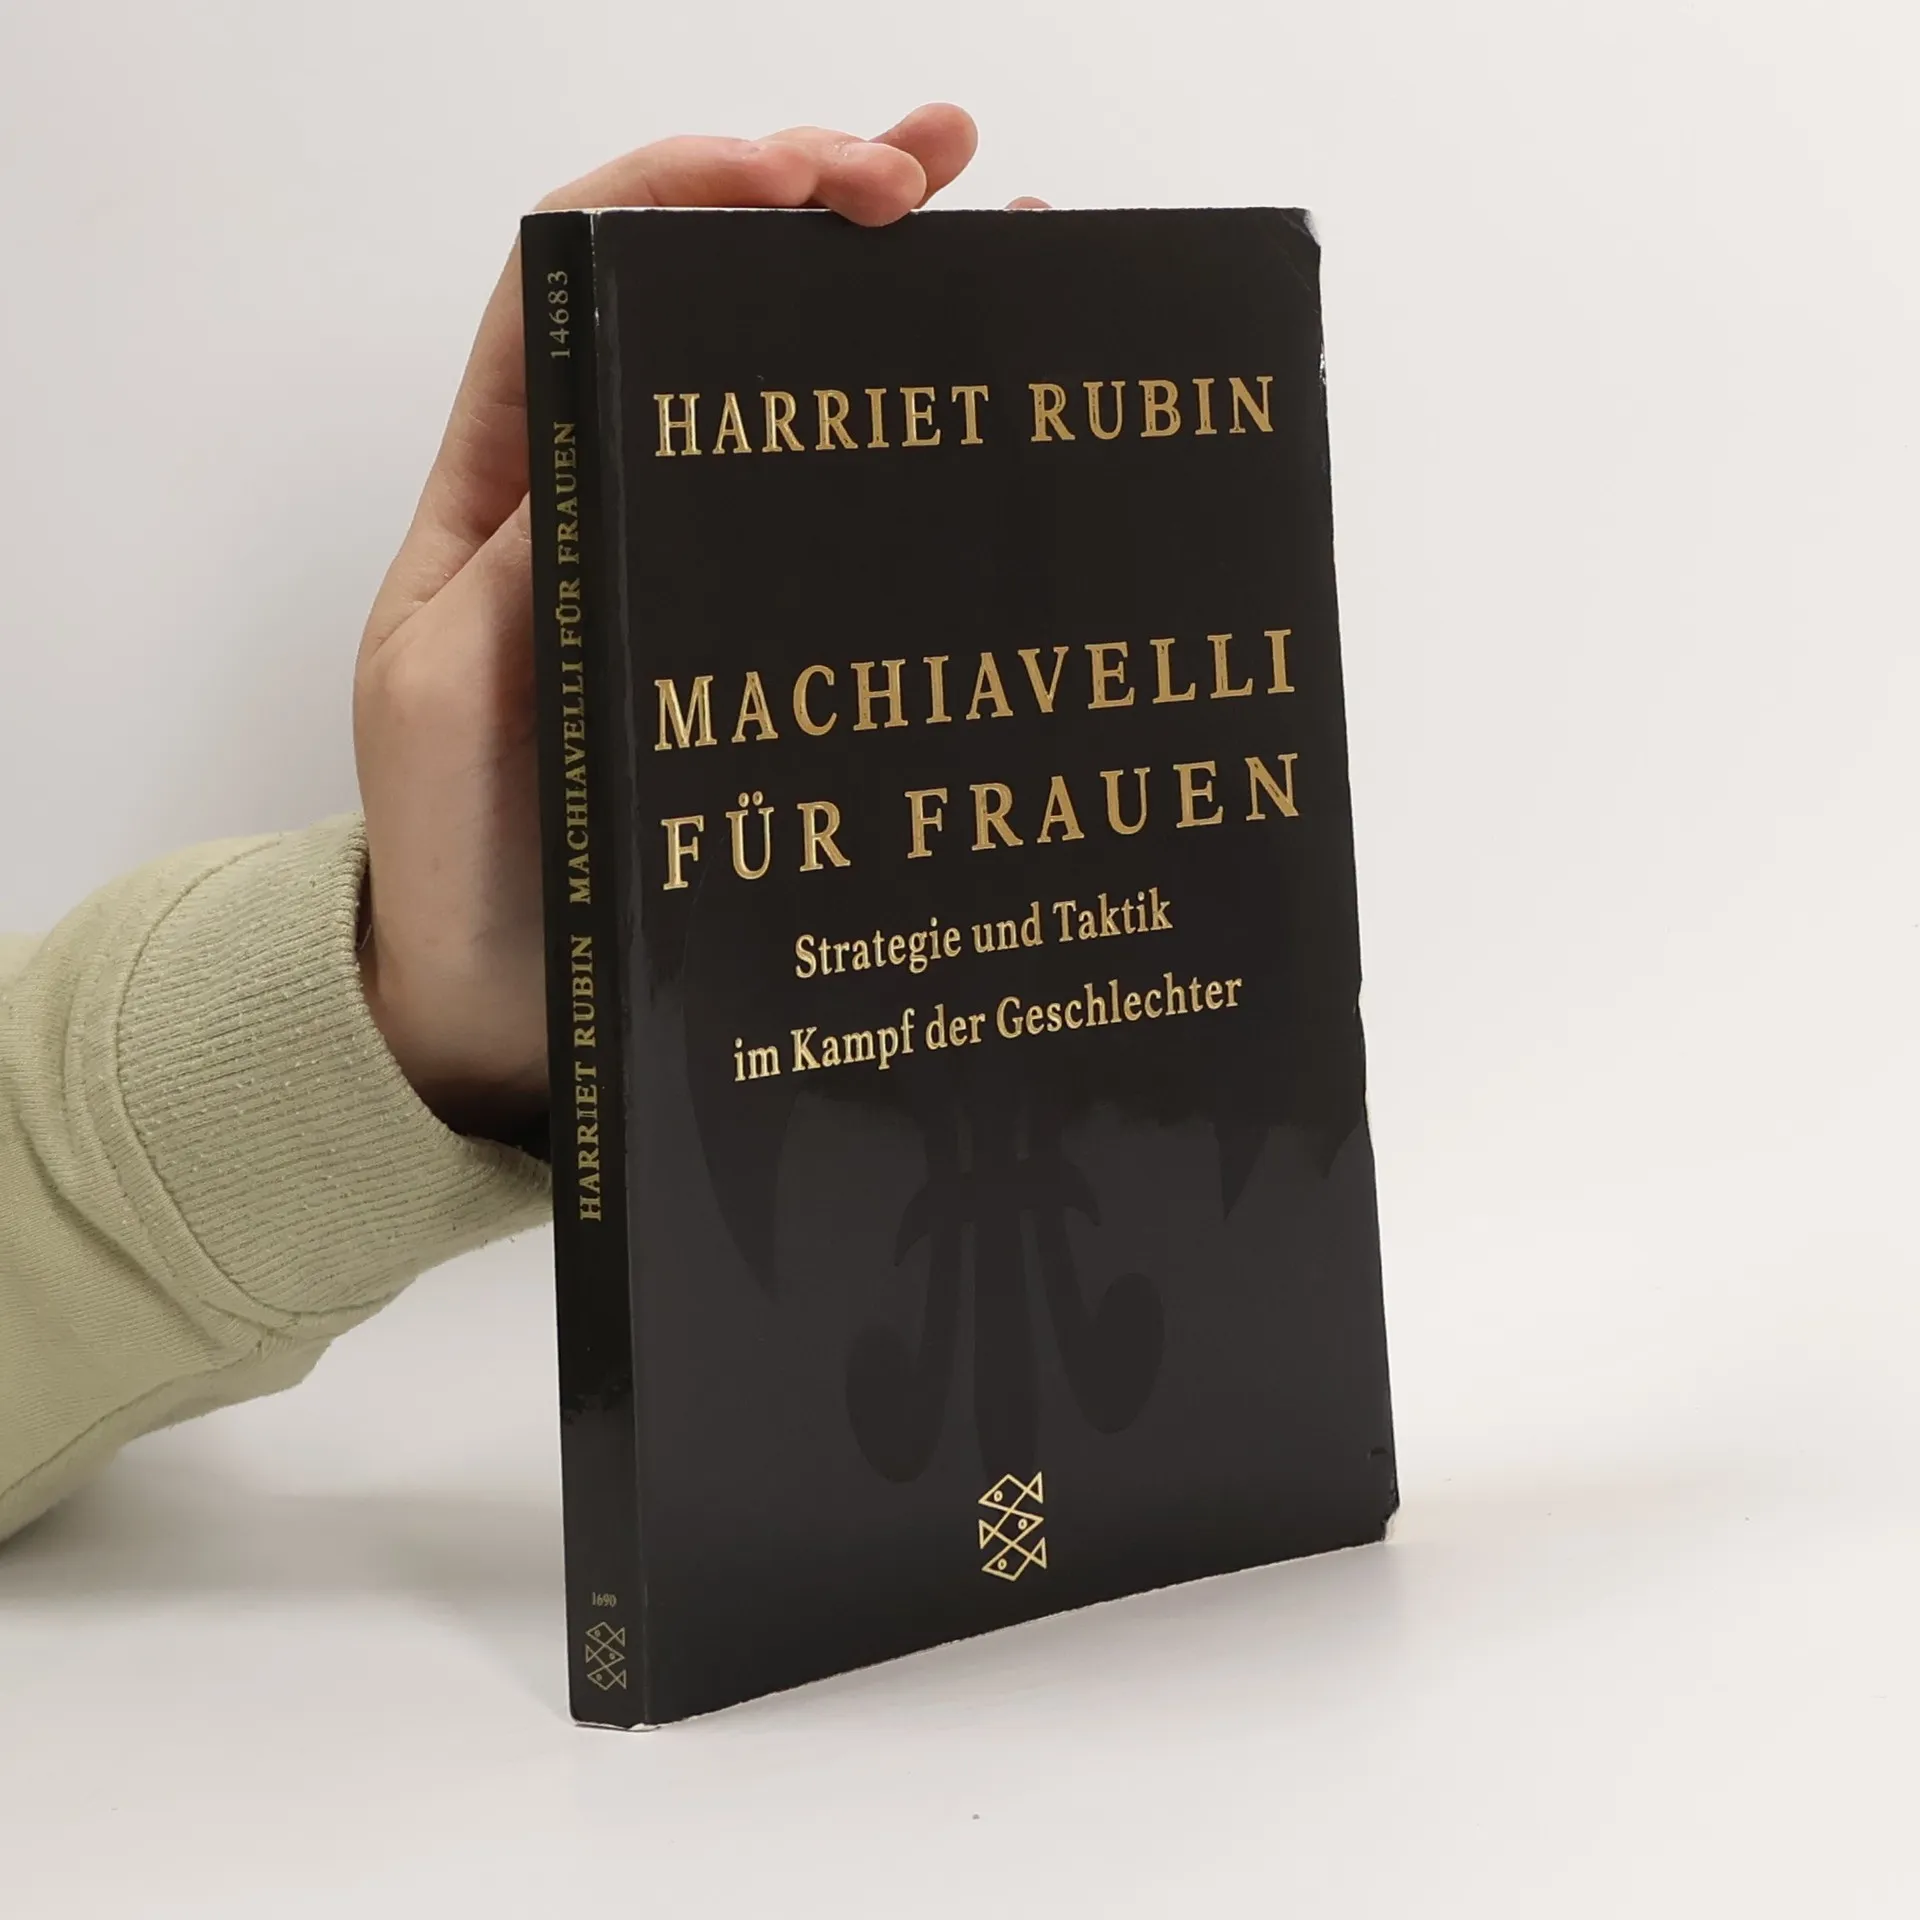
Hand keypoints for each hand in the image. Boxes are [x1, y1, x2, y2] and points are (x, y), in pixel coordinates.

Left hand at [353, 104, 1034, 1140]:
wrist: (506, 994)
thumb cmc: (453, 847)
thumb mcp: (440, 694)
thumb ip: (517, 560)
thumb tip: (614, 428)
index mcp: (511, 476)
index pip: (582, 269)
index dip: (682, 189)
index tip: (800, 180)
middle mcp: (612, 488)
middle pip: (705, 294)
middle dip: (813, 195)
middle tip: (936, 169)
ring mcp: (698, 558)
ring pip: (789, 385)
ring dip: (886, 287)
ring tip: (1010, 224)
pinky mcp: (765, 638)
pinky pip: (841, 515)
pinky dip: (914, 438)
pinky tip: (999, 392)